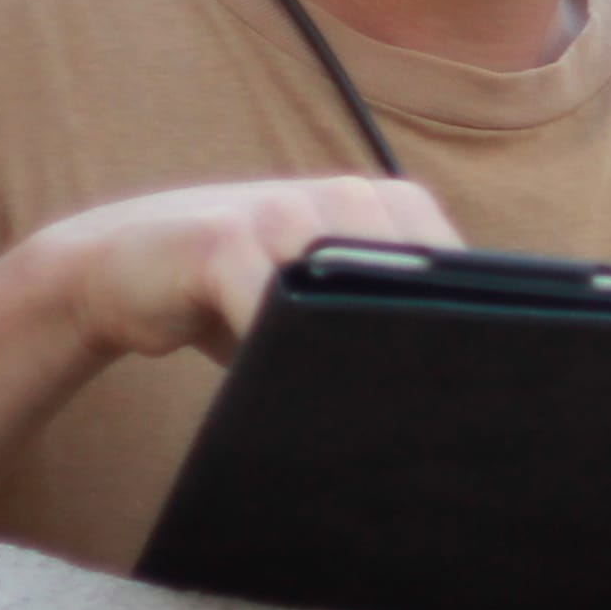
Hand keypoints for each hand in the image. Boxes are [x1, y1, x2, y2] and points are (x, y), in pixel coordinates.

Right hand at [21, 174, 462, 363]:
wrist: (124, 268)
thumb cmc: (242, 296)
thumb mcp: (322, 302)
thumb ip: (386, 321)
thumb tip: (474, 396)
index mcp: (388, 209)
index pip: (461, 273)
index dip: (474, 330)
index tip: (485, 389)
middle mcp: (346, 197)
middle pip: (416, 280)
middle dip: (426, 342)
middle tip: (435, 412)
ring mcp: (284, 210)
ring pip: (350, 285)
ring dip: (364, 345)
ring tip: (382, 407)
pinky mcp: (222, 236)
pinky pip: (270, 299)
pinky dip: (286, 342)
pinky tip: (294, 382)